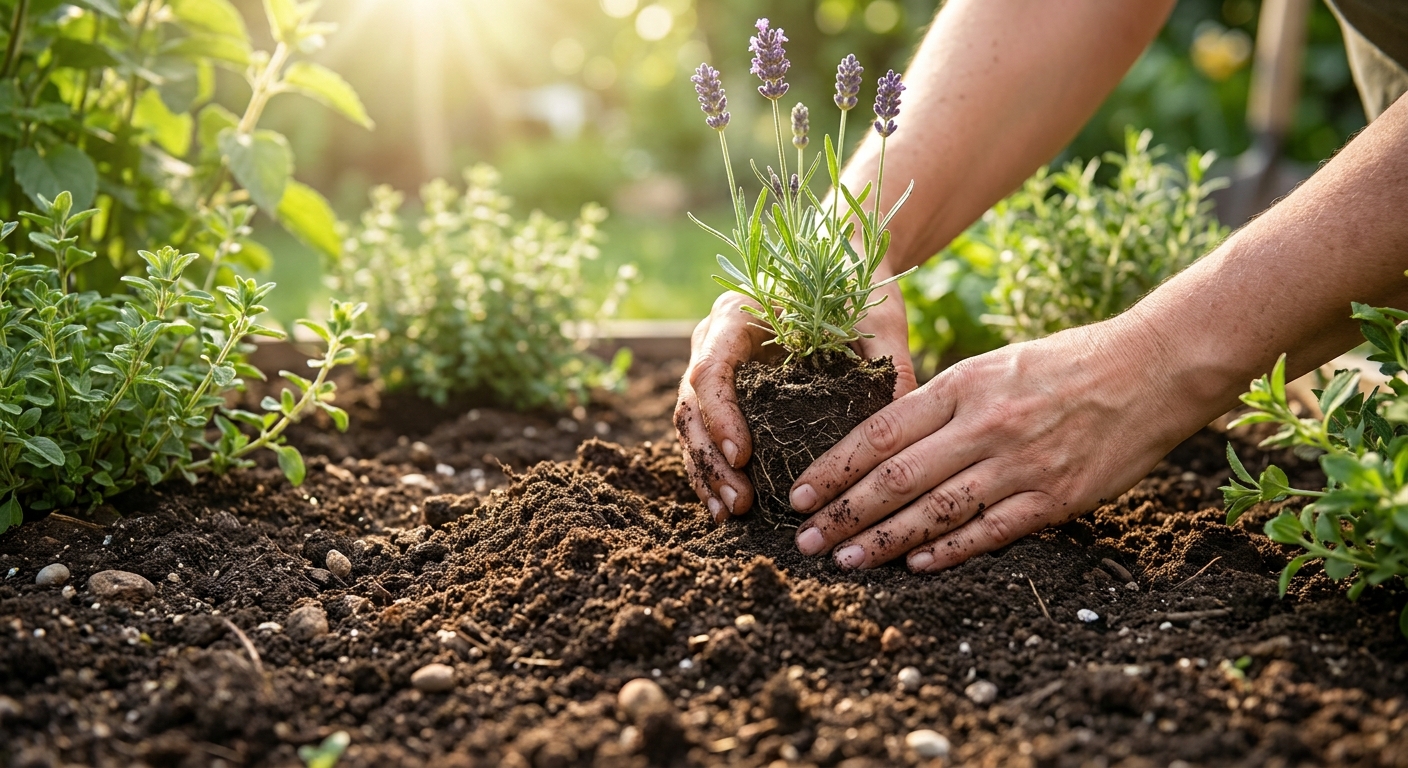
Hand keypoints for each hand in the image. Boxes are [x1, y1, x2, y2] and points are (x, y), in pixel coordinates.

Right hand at [675, 279, 916, 521]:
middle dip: (710, 458)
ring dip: (707, 473)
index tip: (743, 455)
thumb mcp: (873, 315)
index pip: (711, 368)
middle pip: (691, 405)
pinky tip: (730, 505)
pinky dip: (715, 470)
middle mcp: (715, 341)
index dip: (720, 414)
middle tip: (740, 502)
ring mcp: (717, 369)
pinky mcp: (728, 395)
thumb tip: (905, 410)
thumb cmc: (854, 284)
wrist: (842, 264)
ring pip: (691, 426)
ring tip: (731, 513)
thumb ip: (886, 356)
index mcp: (738, 314)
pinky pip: (708, 434)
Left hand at [788, 318, 1203, 570]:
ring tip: (845, 561)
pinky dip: (949, 551)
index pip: (879, 433)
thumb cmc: (1068, 362)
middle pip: (896, 478)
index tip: (800, 495)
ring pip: (935, 511)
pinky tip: (915, 566)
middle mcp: (984, 424)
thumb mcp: (995, 365)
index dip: (833, 469)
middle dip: (843, 513)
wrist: (1155, 367)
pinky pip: (991, 530)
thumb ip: (944, 403)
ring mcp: (1021, 463)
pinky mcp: (1057, 496)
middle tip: (805, 541)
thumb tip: (887, 442)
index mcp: (963, 385)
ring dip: (884, 541)